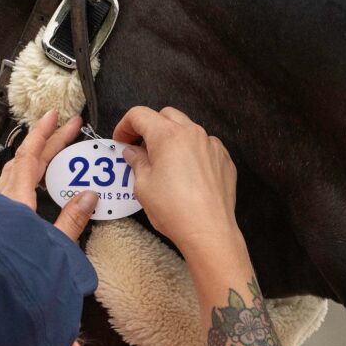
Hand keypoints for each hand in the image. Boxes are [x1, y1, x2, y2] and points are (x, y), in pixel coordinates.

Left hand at [0, 110, 99, 240]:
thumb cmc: (13, 267)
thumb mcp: (52, 244)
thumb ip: (71, 219)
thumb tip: (88, 196)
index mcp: (16, 198)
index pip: (31, 154)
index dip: (46, 133)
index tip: (58, 116)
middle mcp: (1, 198)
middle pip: (24, 160)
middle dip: (47, 141)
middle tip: (68, 127)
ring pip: (12, 172)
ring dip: (33, 158)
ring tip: (52, 153)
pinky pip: (8, 188)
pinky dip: (24, 178)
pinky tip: (32, 186)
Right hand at [113, 106, 239, 252]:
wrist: (208, 231)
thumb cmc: (173, 209)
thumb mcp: (143, 186)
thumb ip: (137, 162)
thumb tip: (133, 152)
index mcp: (167, 135)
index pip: (140, 114)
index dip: (125, 125)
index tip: (121, 141)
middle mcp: (192, 133)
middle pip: (166, 116)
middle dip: (149, 128)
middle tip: (140, 149)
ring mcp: (212, 145)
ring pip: (188, 129)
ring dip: (172, 139)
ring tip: (164, 163)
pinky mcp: (224, 159)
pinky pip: (204, 146)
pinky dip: (192, 152)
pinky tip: (186, 174)